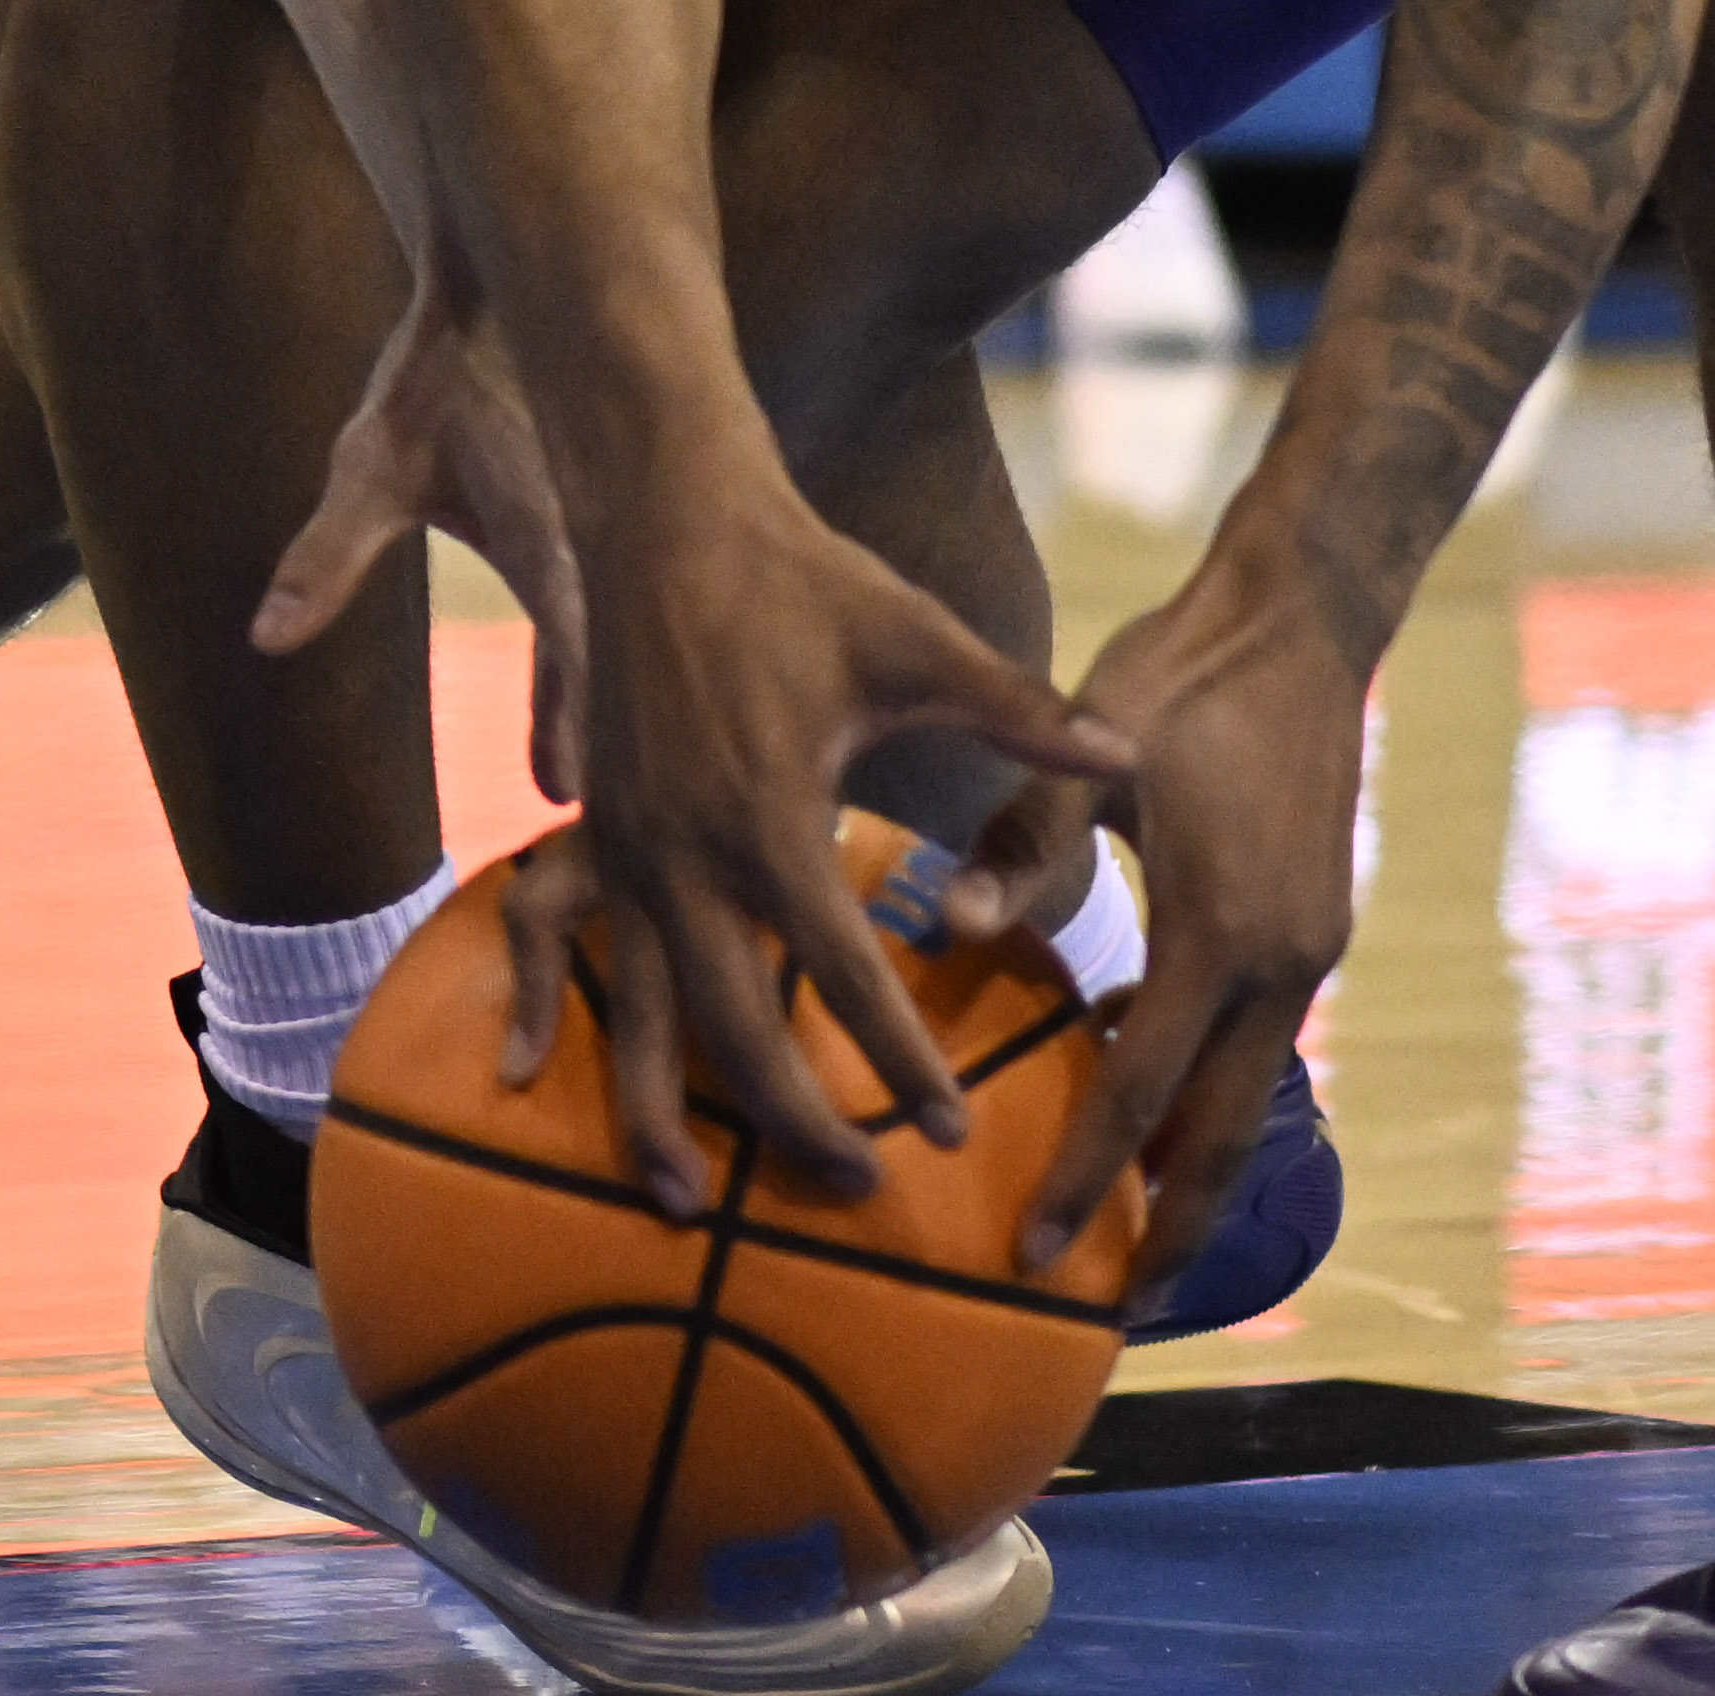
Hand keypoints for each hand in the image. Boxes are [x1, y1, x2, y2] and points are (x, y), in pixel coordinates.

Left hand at [256, 275, 594, 791]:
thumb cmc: (434, 381)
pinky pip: (625, 621)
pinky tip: (616, 727)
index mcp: (549, 538)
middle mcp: (595, 549)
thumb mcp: (370, 465)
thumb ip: (325, 556)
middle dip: (616, 753)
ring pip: (629, 649)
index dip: (578, 729)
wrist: (497, 296)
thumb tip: (267, 639)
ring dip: (622, 720)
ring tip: (611, 812)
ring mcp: (610, 544)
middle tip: (607, 849)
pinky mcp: (607, 538)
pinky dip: (620, 676)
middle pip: (618, 671)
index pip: (574, 653)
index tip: (577, 806)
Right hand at [515, 454, 1129, 1215]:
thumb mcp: (918, 640)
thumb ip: (1018, 713)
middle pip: (734, 1031)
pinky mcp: (596, 830)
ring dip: (665, 1115)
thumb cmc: (804, 574)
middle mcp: (683, 851)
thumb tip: (1126, 755)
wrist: (665, 509)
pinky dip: (597, 1034)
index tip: (951, 1130)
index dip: (898, 1060)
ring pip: (641, 1015)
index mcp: (767, 818)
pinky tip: (588, 1086)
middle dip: (793, 1125)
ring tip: (688, 1204)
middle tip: (862, 1185)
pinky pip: (589, 962)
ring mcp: (624, 846)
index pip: (841, 975)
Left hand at [948, 558, 1367, 1286]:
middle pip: (1225, 1135)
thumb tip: (951, 934)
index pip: (1139, 1090)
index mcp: (1220, 929)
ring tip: (1141, 1232)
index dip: (1088, 1179)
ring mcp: (1312, 947)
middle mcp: (1281, 960)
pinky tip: (1157, 1095)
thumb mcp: (1094, 749)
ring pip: (1252, 1095)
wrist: (1299, 620)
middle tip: (1114, 1306)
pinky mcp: (1315, 926)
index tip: (1036, 1249)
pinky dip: (1213, 1088)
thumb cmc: (1179, 673)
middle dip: (1175, 1228)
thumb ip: (1024, 845)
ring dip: (1200, 1167)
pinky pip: (1260, 1039)